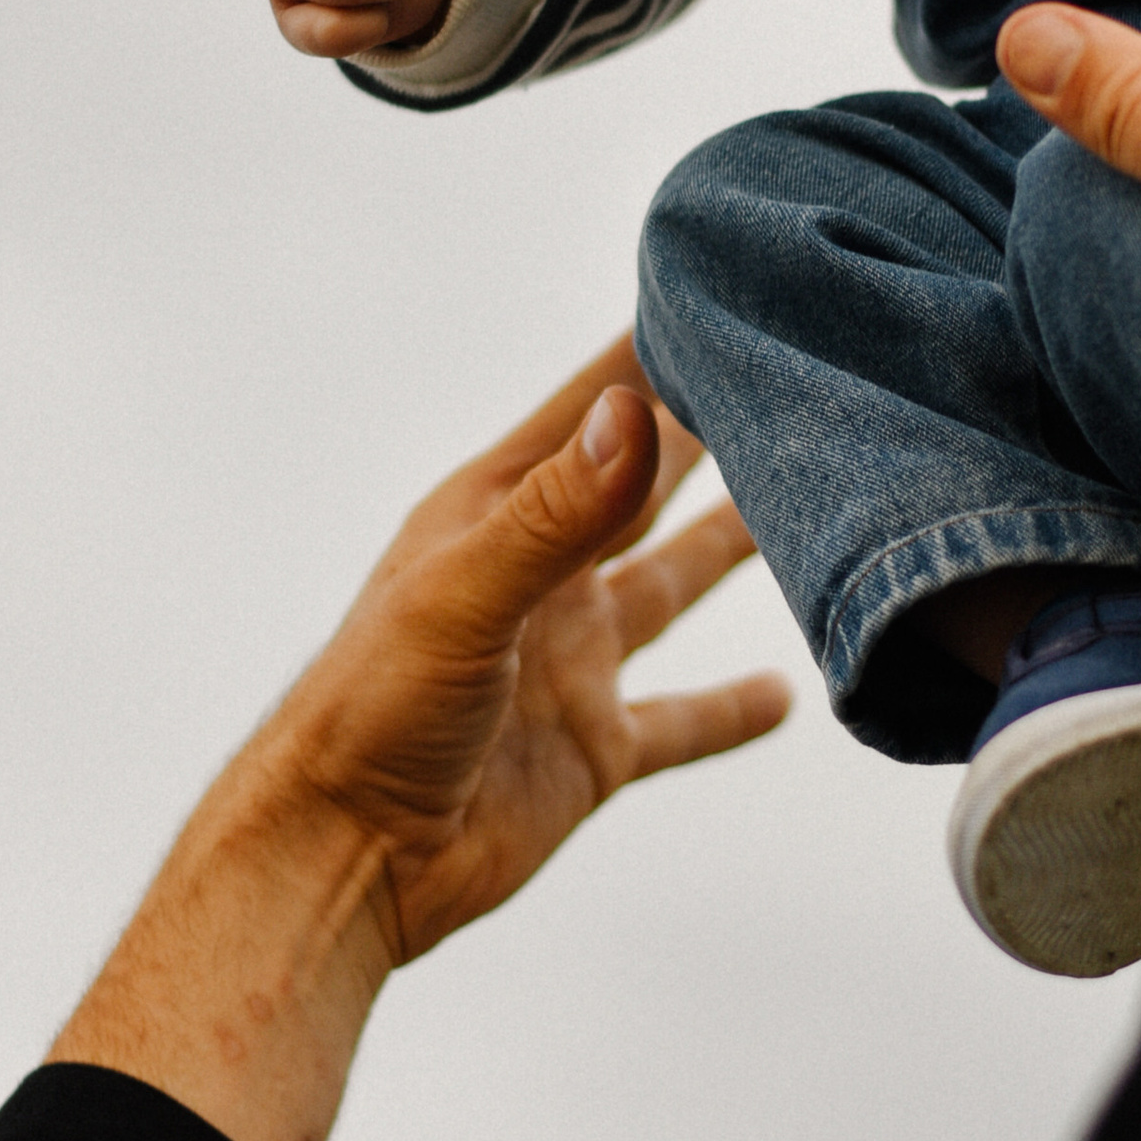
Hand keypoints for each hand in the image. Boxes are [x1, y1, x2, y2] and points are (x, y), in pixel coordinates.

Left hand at [50, 340, 789, 1140]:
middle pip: (643, 482)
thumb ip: (560, 510)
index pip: (595, 405)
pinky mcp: (590, 749)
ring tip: (800, 502)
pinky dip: (731, 709)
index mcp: (500, 514)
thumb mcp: (467, 593)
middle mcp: (542, 576)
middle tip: (787, 372)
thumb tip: (638, 412)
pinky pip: (679, 719)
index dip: (654, 347)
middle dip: (709, 428)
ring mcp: (568, 662)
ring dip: (729, 546)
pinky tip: (785, 691)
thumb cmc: (367, 712)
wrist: (339, 859)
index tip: (722, 282)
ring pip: (669, 586)